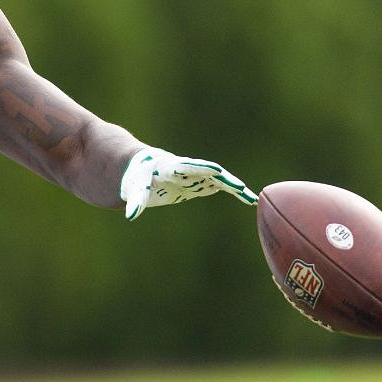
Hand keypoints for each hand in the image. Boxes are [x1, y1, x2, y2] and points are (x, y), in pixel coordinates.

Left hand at [120, 147, 256, 220]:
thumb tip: (130, 215)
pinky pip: (220, 187)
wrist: (143, 170)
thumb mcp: (134, 190)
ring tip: (250, 198)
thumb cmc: (137, 180)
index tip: (215, 171)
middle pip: (207, 172)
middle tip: (238, 187)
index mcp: (169, 168)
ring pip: (218, 179)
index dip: (200, 169)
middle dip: (222, 179)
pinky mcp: (200, 183)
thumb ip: (135, 202)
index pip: (186, 167)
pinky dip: (233, 192)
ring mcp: (195, 175)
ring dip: (233, 187)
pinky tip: (249, 200)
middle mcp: (186, 169)